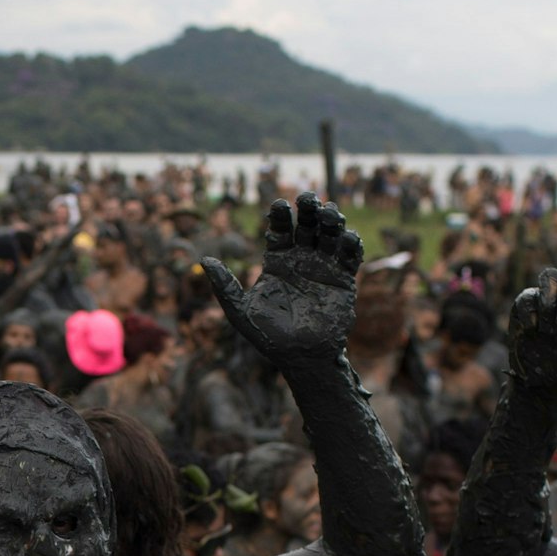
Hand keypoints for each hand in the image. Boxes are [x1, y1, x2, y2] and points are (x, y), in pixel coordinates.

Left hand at [203, 192, 363, 364]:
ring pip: (330, 235)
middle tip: (308, 198)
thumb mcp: (241, 312)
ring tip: (330, 213)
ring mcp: (323, 268)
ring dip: (332, 221)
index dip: (280, 216)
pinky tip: (347, 237)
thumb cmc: (268, 337)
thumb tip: (204, 260)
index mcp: (278, 262)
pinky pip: (350, 257)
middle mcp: (302, 260)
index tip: (279, 204)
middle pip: (307, 225)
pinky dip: (351, 244)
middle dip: (309, 209)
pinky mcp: (343, 280)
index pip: (280, 230)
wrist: (301, 357)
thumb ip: (224, 287)